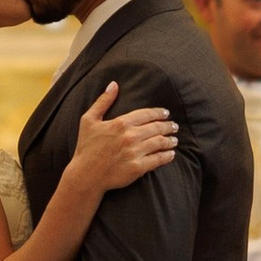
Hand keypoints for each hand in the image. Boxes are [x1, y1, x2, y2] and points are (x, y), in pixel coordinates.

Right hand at [69, 79, 177, 203]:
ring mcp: (135, 152)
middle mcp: (130, 136)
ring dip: (170, 140)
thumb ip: (103, 101)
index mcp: (120, 123)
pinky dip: (167, 156)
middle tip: (174, 126)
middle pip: (157, 127)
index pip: (147, 114)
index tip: (166, 113)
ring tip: (174, 140)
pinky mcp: (138, 168)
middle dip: (168, 126)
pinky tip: (171, 154)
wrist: (85, 175)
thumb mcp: (89, 120)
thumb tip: (114, 84)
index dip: (159, 113)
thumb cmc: (86, 147)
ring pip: (160, 143)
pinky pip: (158, 159)